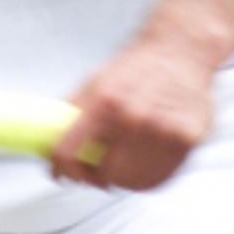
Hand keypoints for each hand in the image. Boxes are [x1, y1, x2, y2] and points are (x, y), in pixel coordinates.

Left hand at [51, 41, 214, 190]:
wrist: (180, 51)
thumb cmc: (138, 67)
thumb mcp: (95, 82)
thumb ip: (71, 113)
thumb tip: (45, 140)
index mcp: (105, 100)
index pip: (69, 150)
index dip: (62, 168)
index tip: (62, 173)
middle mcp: (134, 116)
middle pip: (105, 175)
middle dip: (96, 176)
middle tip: (96, 170)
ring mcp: (163, 130)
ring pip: (134, 183)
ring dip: (124, 180)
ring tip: (124, 165)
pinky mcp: (188, 140)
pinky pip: (161, 177)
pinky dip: (150, 177)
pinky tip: (145, 162)